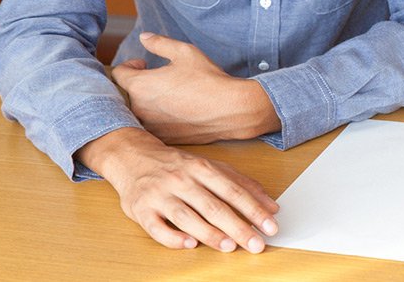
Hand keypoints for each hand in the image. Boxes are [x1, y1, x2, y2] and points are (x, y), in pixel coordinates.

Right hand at [77, 127, 279, 252]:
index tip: (271, 226)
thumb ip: (242, 184)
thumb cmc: (178, 166)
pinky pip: (156, 228)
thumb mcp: (211, 166)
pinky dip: (173, 237)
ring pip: (187, 217)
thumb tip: (271, 206)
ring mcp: (160, 195)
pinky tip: (190, 245)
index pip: (234, 192)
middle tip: (256, 244)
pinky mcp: (141, 210)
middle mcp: (182, 180)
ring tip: (230, 246)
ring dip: (210, 233)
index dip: (254, 210)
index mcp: (202, 168)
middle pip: (214, 206)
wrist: (132, 157)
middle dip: (238, 227)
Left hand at [111, 32, 278, 143]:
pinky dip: (162, 117)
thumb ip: (159, 44)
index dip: (130, 65)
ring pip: (142, 110)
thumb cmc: (207, 79)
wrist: (230, 109)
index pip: (118, 74)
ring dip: (151, 101)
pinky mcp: (164, 137)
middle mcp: (139, 108)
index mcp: (140, 85)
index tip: (144, 64)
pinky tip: (181, 109)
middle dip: (142, 84)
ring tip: (173, 95)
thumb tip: (144, 37)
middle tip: (163, 78)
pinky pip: (155, 124)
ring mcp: (151, 126)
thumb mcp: (184, 53)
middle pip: (130, 93)